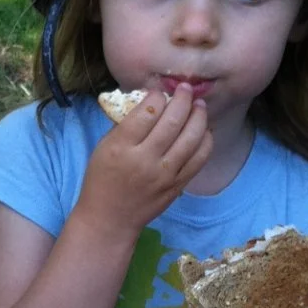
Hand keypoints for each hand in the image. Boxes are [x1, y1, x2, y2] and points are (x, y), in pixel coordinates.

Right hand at [79, 84, 212, 236]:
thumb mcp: (103, 148)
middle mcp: (145, 160)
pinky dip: (205, 140)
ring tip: (199, 105)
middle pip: (173, 121)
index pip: (147, 112)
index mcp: (121, 147)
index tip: (159, 92)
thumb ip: (126, 126)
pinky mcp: (178, 185)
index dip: (158, 96)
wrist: (109, 219)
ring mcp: (165, 174)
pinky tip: (203, 130)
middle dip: (182, 99)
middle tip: (185, 89)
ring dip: (199, 116)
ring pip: (192, 137)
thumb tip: (152, 103)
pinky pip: (200, 158)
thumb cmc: (102, 180)